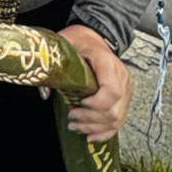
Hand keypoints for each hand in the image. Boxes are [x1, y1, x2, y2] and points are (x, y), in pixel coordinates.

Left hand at [58, 23, 132, 141]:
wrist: (95, 36)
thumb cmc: (81, 39)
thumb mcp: (65, 44)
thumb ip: (55, 64)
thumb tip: (45, 92)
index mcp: (108, 63)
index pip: (111, 91)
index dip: (95, 104)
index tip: (79, 104)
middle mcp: (122, 78)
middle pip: (113, 110)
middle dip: (91, 120)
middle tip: (71, 118)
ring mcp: (126, 89)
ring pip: (117, 119)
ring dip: (95, 128)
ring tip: (76, 127)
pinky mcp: (125, 98)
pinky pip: (120, 120)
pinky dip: (106, 131)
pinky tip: (91, 136)